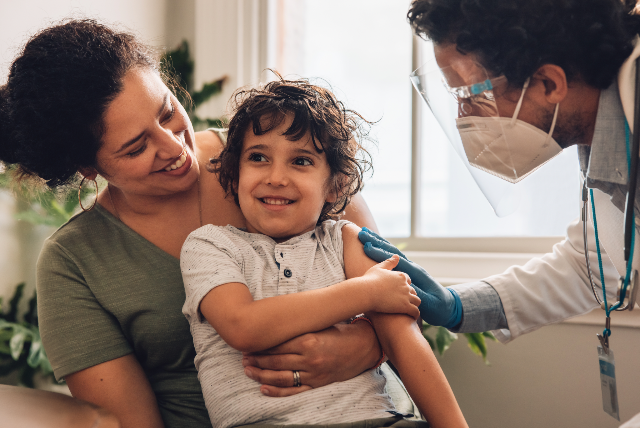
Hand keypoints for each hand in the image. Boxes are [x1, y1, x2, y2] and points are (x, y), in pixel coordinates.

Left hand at [241, 322, 380, 396]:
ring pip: (281, 377)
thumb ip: (299, 326)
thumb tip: (276, 324)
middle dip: (257, 360)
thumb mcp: (319, 324)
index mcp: (309, 340)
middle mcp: (310, 358)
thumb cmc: (339, 331)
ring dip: (262, 375)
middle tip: (244, 358)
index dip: (261, 346)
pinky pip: (295, 390)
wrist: (363, 346)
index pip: (277, 345)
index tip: (249, 344)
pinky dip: (277, 391)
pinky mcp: (318, 383)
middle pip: (276, 361)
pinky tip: (264, 388)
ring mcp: (314, 373)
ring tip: (248, 370)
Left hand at [358, 227, 461, 328]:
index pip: (391, 253)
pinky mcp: (418, 279)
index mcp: (408, 267)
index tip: (364, 236)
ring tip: (367, 241)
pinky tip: (384, 263)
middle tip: (362, 232)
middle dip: (377, 241)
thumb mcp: (409, 288)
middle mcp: (411, 266)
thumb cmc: (424, 299)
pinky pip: (403, 272)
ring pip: (397, 257)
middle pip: (391, 251)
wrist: (443, 307)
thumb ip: (399, 282)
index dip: (378, 244)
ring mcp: (415, 272)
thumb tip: (384, 277)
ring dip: (382, 249)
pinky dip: (394, 268)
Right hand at [362, 255, 420, 318]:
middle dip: (410, 295)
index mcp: (400, 275)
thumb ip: (389, 262)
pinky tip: (412, 317)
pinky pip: (415, 311)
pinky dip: (415, 314)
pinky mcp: (405, 306)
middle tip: (404, 301)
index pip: (408, 280)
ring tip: (410, 309)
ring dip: (414, 304)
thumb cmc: (369, 280)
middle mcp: (406, 285)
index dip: (404, 285)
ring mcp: (406, 296)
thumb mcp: (379, 268)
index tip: (400, 290)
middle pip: (413, 291)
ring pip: (417, 301)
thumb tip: (397, 256)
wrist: (365, 292)